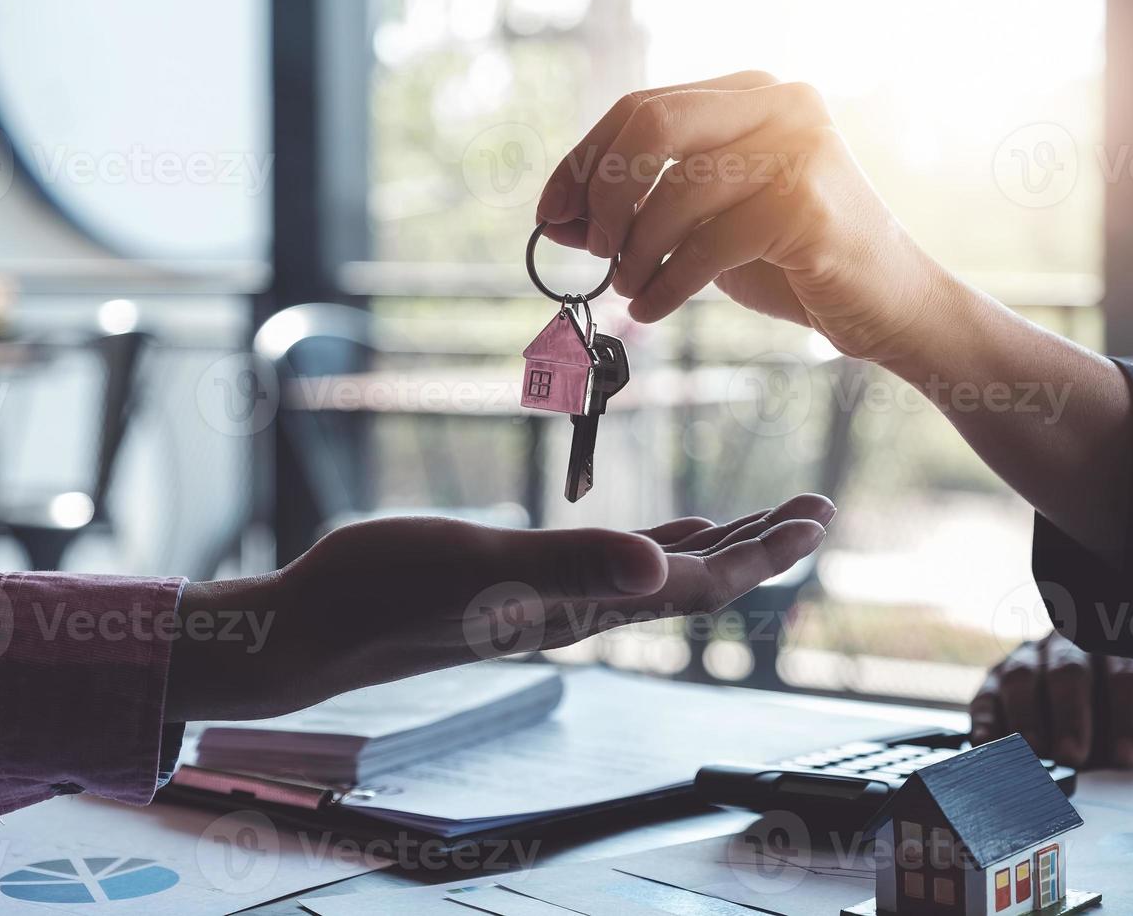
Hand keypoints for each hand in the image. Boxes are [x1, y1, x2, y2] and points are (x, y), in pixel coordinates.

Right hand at [165, 494, 833, 720]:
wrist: (316, 625)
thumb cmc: (383, 591)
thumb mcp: (479, 568)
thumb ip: (571, 566)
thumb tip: (665, 569)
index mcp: (583, 604)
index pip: (697, 584)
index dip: (762, 552)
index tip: (815, 517)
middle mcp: (581, 607)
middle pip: (694, 580)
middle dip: (759, 545)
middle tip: (814, 507)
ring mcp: (553, 599)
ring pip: (660, 573)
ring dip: (718, 543)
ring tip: (765, 517)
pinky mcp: (523, 585)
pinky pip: (613, 566)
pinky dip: (656, 545)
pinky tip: (672, 532)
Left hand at [537, 70, 953, 365]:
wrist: (887, 304)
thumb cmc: (793, 261)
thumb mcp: (707, 225)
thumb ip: (643, 210)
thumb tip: (560, 219)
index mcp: (752, 93)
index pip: (641, 107)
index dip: (584, 160)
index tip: (551, 211)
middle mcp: (779, 104)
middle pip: (651, 124)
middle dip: (605, 192)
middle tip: (593, 247)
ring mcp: (798, 149)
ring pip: (674, 192)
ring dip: (634, 253)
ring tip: (628, 288)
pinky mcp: (805, 205)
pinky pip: (704, 246)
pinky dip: (664, 285)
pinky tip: (652, 307)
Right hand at [969, 632, 1132, 768]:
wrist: (1094, 693)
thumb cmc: (1132, 705)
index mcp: (1119, 650)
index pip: (1126, 674)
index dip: (1127, 714)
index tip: (1129, 753)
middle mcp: (1069, 648)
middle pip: (1069, 673)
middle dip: (1072, 715)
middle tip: (1075, 754)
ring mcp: (1028, 662)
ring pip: (1022, 677)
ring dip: (1028, 716)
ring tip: (1036, 751)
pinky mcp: (994, 682)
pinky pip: (985, 695)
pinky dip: (986, 720)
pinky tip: (989, 744)